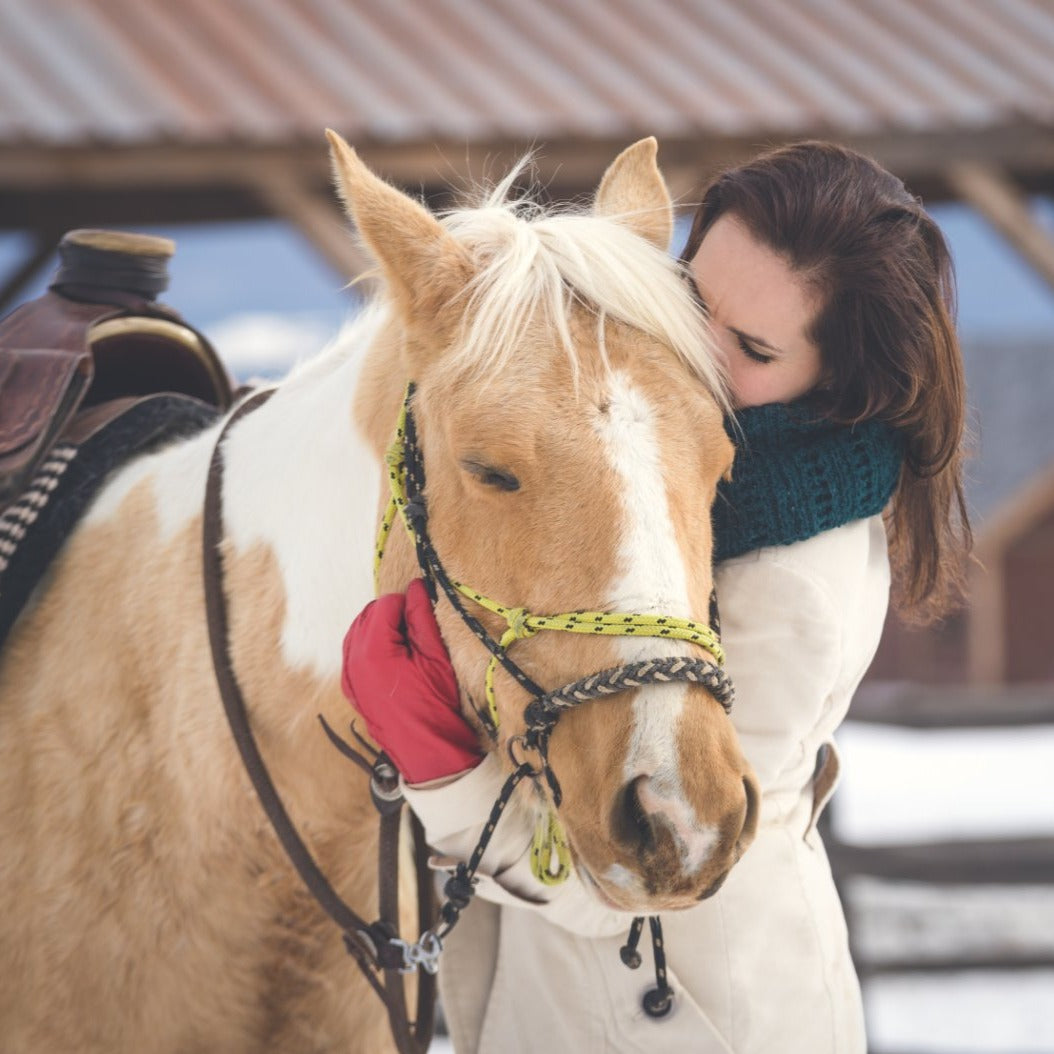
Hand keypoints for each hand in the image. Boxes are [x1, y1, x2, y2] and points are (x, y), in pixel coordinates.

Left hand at [341, 579, 482, 783]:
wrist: (430, 754)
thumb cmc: (436, 706)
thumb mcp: (435, 657)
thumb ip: (422, 617)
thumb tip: (418, 588)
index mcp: (371, 652)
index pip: (386, 605)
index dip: (409, 604)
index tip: (427, 613)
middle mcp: (353, 662)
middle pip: (369, 616)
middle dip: (393, 614)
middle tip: (420, 627)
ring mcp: (350, 678)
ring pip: (360, 633)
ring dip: (382, 628)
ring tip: (410, 643)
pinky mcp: (353, 690)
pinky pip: (356, 654)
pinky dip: (373, 646)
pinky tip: (397, 657)